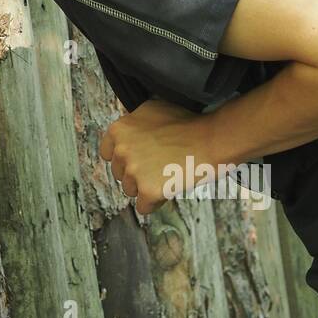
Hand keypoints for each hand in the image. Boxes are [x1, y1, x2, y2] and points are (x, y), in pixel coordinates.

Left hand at [99, 96, 210, 214]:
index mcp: (118, 130)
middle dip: (136, 173)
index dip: (125, 158)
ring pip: (130, 191)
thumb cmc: (187, 123)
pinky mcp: (147, 190)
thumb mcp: (151, 109)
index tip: (139, 158)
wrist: (210, 140)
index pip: (107, 154)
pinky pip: (143, 207)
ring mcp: (133, 171)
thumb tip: (127, 132)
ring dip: (145, 188)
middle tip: (159, 166)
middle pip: (119, 174)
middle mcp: (121, 150)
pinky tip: (168, 190)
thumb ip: (133, 121)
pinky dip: (155, 203)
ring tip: (166, 175)